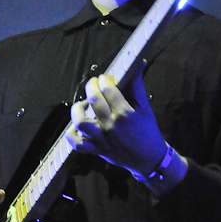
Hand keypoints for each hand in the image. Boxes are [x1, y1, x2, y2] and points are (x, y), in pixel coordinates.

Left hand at [66, 62, 166, 177]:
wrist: (149, 159)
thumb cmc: (148, 130)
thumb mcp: (145, 108)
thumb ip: (137, 85)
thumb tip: (139, 62)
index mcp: (125, 114)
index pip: (108, 89)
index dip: (104, 80)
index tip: (105, 78)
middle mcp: (111, 126)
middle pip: (94, 100)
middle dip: (92, 87)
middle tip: (94, 85)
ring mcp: (102, 139)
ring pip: (80, 122)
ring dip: (78, 109)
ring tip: (84, 104)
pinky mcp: (97, 150)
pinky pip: (77, 144)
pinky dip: (71, 134)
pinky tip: (76, 125)